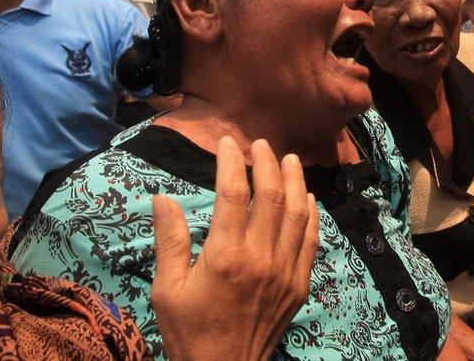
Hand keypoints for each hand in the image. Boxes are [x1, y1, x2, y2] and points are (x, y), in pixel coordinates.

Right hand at [151, 137, 319, 359]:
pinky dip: (310, 215)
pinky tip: (307, 198)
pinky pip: (311, 241)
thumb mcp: (167, 289)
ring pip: (297, 213)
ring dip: (294, 181)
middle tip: (260, 143)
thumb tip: (162, 198)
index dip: (231, 162)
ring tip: (288, 159)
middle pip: (271, 195)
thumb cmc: (189, 331)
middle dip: (266, 163)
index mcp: (225, 256)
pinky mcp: (298, 285)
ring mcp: (285, 271)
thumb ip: (169, 241)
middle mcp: (260, 258)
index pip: (233, 193)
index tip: (228, 142)